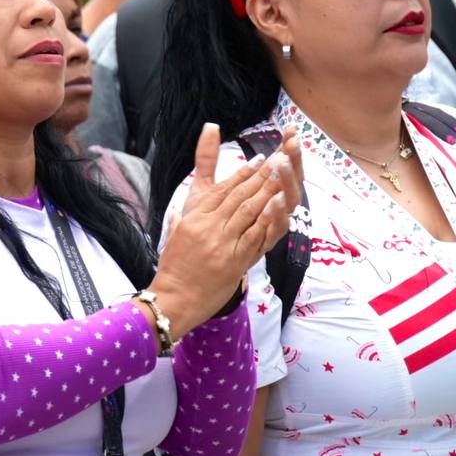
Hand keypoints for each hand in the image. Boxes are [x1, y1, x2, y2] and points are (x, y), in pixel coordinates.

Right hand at [151, 123, 302, 334]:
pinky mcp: (234, 261)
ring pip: (248, 210)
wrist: (174, 299)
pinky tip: (279, 204)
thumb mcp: (173, 235)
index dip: (242, 173)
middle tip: (278, 157)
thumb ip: (179, 219)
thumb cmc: (173, 269)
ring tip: (282, 172)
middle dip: (260, 175)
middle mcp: (209, 226)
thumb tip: (177, 210)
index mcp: (194, 217)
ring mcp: (223, 243)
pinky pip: (255, 235)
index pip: (222, 190)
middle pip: (239, 195)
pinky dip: (268, 218)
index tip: (259, 159)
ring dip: (267, 189)